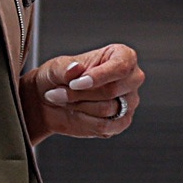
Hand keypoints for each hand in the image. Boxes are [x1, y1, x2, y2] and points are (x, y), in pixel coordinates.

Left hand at [28, 41, 145, 140]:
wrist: (50, 102)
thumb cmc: (59, 78)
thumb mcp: (56, 67)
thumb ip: (65, 68)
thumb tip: (75, 68)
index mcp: (123, 56)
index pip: (121, 67)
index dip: (98, 76)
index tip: (74, 83)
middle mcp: (131, 78)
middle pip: (112, 90)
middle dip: (80, 94)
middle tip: (58, 92)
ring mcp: (129, 102)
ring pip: (106, 109)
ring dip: (78, 106)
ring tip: (64, 100)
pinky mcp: (121, 122)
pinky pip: (105, 125)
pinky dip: (83, 120)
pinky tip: (75, 112)